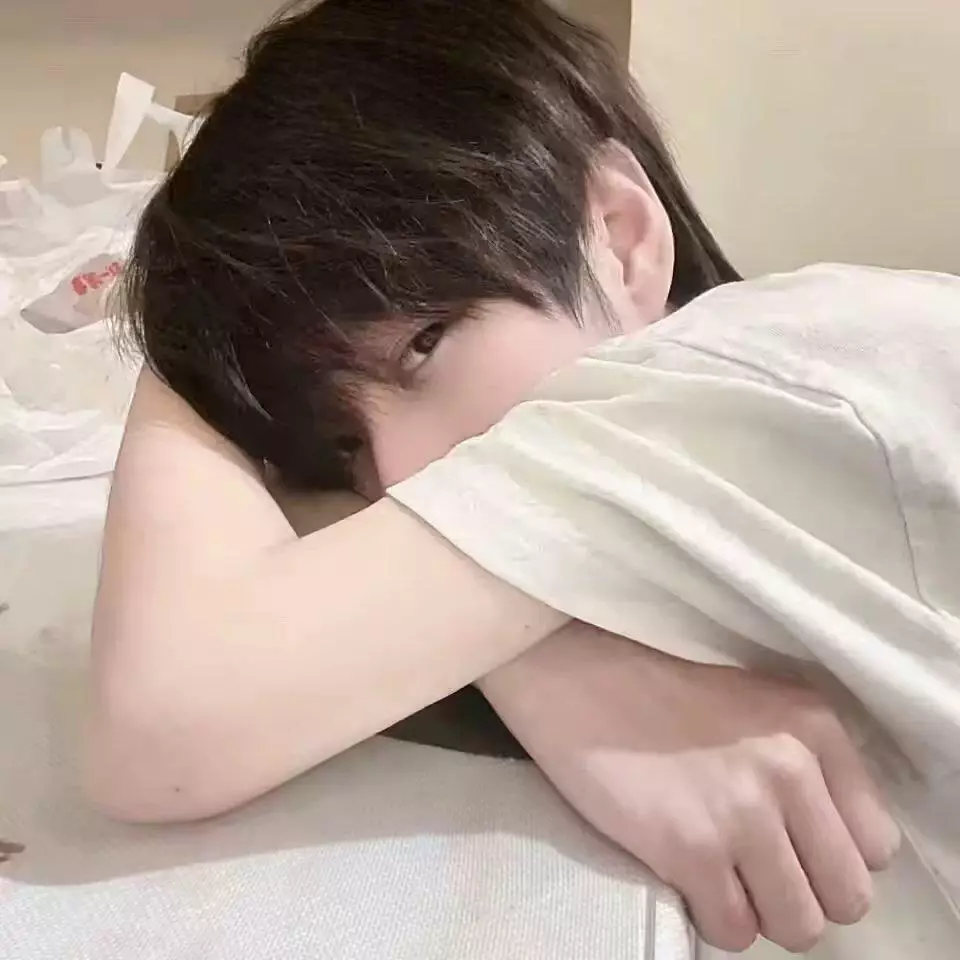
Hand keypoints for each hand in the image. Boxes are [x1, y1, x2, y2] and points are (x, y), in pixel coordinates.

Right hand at [480, 625, 900, 953]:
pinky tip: (684, 877)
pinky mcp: (688, 849)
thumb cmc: (652, 680)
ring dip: (759, 910)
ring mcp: (741, 813)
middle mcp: (791, 770)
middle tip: (753, 869)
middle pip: (846, 896)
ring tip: (718, 874)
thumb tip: (819, 842)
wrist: (570, 668)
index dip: (830, 855)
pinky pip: (733, 931)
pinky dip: (711, 916)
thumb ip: (802, 762)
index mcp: (814, 727)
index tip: (790, 845)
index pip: (875, 845)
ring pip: (798, 926)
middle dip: (802, 892)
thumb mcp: (753, 702)